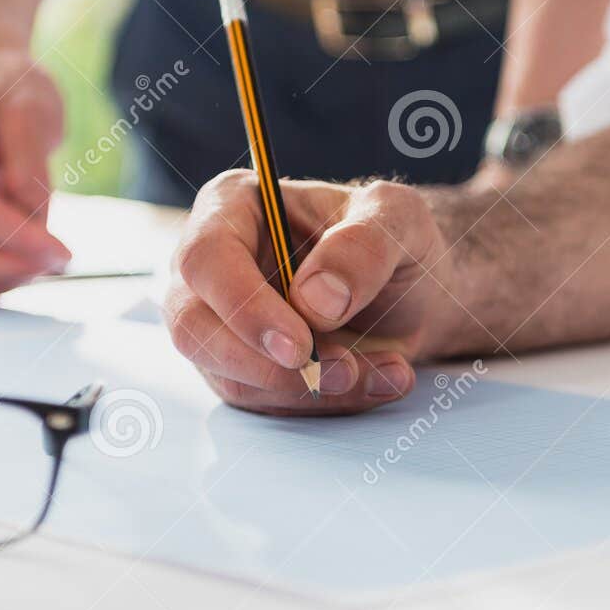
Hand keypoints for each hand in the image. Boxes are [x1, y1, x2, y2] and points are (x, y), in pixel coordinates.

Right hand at [0, 49, 71, 298]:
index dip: (22, 242)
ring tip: (44, 248)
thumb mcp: (33, 110)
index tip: (64, 254)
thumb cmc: (12, 93)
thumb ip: (31, 163)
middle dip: (18, 266)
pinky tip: (22, 258)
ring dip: (6, 277)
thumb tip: (31, 215)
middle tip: (63, 257)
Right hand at [165, 171, 455, 414]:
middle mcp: (213, 266)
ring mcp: (220, 322)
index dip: (244, 306)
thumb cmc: (394, 239)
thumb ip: (364, 246)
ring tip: (380, 370)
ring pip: (231, 376)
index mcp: (233, 207)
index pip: (206, 259)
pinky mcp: (241, 368)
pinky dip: (323, 401)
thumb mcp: (399, 219)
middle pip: (194, 327)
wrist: (416, 290)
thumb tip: (315, 299)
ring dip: (308, 389)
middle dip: (267, 365)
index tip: (299, 345)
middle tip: (341, 373)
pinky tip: (376, 379)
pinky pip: (265, 401)